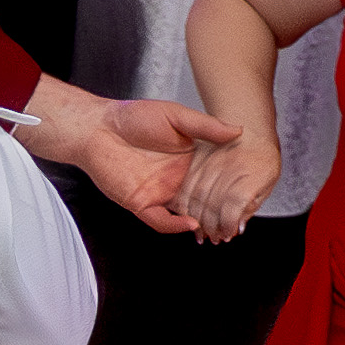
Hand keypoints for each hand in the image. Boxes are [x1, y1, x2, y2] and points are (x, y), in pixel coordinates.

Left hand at [78, 99, 245, 234]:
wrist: (96, 127)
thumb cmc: (132, 117)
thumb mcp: (176, 116)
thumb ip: (205, 126)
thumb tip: (237, 130)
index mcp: (188, 159)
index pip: (214, 179)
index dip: (229, 187)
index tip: (247, 193)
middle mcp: (176, 179)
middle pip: (203, 201)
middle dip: (219, 212)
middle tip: (238, 219)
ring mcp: (159, 192)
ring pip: (186, 215)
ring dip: (202, 224)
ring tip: (220, 228)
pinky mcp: (141, 203)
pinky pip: (161, 221)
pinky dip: (176, 226)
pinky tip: (191, 224)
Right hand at [179, 118, 284, 245]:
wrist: (251, 127)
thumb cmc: (263, 156)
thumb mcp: (268, 181)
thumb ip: (252, 205)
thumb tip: (238, 227)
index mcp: (252, 173)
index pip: (234, 204)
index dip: (229, 224)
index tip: (229, 234)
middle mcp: (230, 166)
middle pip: (213, 203)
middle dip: (211, 226)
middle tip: (215, 238)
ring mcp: (212, 161)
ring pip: (197, 196)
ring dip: (197, 218)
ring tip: (203, 232)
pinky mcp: (199, 158)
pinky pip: (187, 184)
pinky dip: (187, 204)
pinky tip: (191, 216)